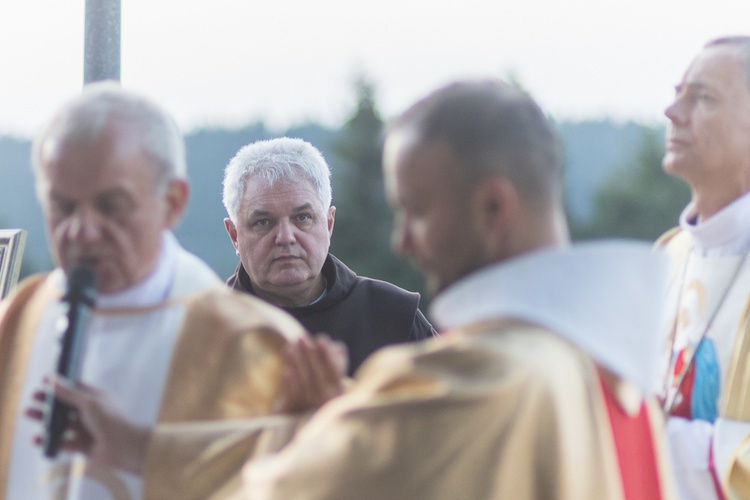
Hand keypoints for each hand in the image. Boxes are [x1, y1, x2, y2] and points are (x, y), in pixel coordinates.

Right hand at [25, 377, 149, 474]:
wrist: (123, 447)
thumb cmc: (109, 420)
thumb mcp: (89, 403)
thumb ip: (70, 394)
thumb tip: (53, 380)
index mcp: (95, 398)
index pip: (75, 388)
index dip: (60, 385)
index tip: (43, 382)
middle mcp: (89, 412)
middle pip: (65, 406)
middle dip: (48, 402)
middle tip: (32, 399)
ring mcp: (85, 429)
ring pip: (61, 423)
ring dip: (45, 419)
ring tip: (28, 413)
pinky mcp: (81, 445)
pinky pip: (63, 442)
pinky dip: (50, 441)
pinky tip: (37, 439)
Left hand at [274, 334, 347, 413]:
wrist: (303, 409)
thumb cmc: (321, 381)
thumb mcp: (331, 371)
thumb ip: (337, 358)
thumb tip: (340, 348)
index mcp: (339, 389)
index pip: (334, 370)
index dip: (327, 355)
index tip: (320, 339)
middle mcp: (328, 400)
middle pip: (318, 376)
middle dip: (308, 355)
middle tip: (300, 339)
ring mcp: (312, 406)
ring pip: (305, 384)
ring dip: (296, 365)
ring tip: (290, 349)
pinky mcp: (297, 411)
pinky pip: (294, 396)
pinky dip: (290, 384)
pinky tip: (285, 370)